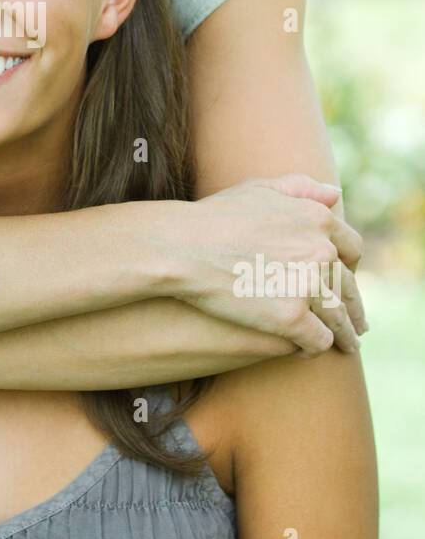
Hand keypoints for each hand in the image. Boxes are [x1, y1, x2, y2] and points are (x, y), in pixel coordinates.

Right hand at [171, 175, 365, 355]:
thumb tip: (334, 196)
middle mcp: (321, 251)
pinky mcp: (291, 318)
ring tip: (345, 346)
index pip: (351, 250)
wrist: (182, 247)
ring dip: (345, 335)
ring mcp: (308, 285)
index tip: (344, 282)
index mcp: (318, 220)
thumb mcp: (259, 189)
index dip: (350, 268)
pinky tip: (307, 350)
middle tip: (357, 325)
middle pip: (349, 288)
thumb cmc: (214, 217)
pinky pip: (318, 340)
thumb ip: (301, 187)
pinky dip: (315, 347)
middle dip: (354, 307)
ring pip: (339, 318)